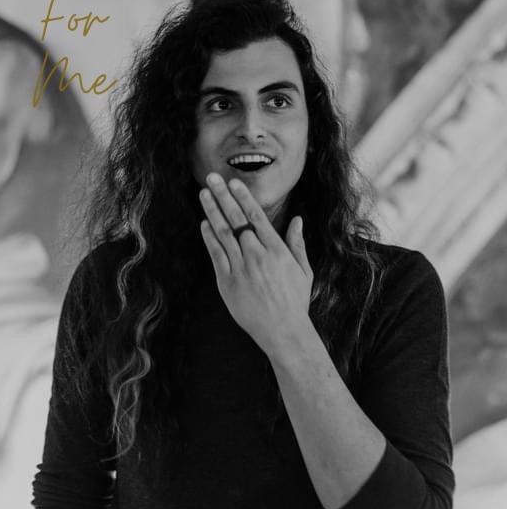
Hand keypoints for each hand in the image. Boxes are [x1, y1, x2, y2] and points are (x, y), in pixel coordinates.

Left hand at [199, 172, 313, 356]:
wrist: (282, 331)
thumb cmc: (295, 301)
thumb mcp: (303, 270)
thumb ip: (297, 244)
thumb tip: (297, 220)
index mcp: (277, 250)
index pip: (257, 216)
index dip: (243, 197)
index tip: (234, 182)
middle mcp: (257, 255)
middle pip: (236, 219)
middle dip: (223, 196)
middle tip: (212, 178)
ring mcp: (241, 268)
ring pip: (223, 233)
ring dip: (212, 211)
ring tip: (204, 194)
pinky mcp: (227, 282)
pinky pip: (216, 254)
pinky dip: (209, 237)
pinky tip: (204, 223)